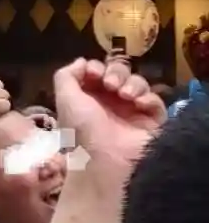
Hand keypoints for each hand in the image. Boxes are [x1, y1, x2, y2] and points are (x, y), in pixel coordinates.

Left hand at [53, 58, 163, 178]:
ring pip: (139, 84)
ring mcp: (133, 112)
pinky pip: (156, 102)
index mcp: (91, 98)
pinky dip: (149, 98)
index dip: (98, 67)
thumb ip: (67, 75)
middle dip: (116, 73)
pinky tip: (139, 104)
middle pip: (121, 73)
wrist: (104, 161)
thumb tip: (82, 61)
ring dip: (132, 83)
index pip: (100, 71)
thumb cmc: (81, 129)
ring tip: (125, 95)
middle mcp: (112, 103)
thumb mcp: (65, 99)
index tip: (94, 73)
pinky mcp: (152, 123)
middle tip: (111, 85)